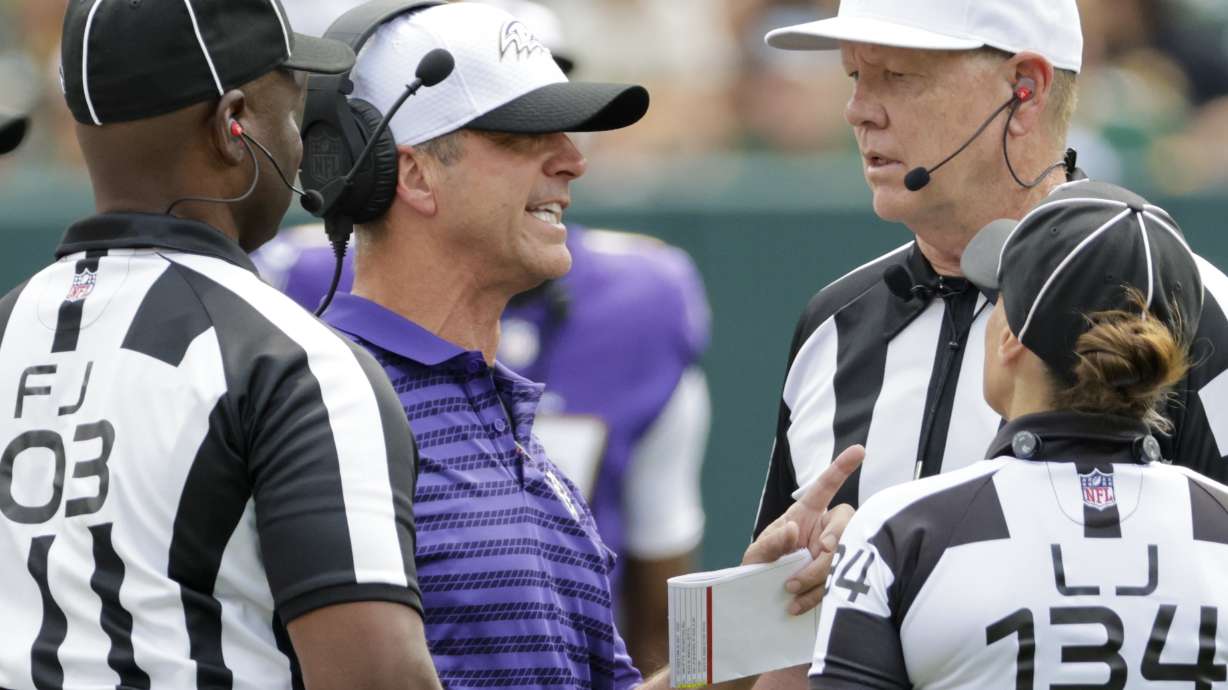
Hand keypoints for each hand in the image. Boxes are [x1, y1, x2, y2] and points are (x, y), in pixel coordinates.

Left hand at [741, 445, 863, 615]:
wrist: (761, 597)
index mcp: (805, 514)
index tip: (859, 450)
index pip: (825, 487)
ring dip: (821, 571)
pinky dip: (818, 594)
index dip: (841, 468)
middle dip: (836, 535)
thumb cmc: (760, 566)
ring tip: (791, 586)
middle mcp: (824, 529)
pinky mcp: (835, 579)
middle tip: (820, 552)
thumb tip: (793, 530)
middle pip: (845, 520)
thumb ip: (772, 542)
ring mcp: (832, 554)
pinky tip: (796, 605)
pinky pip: (839, 582)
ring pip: (845, 553)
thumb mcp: (757, 553)